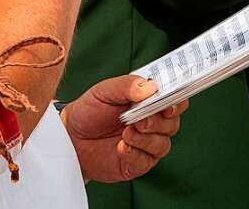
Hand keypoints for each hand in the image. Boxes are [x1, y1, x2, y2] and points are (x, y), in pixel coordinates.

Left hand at [61, 75, 187, 182]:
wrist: (71, 137)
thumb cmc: (90, 110)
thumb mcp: (105, 91)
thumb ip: (127, 86)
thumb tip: (150, 88)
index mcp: (149, 102)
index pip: (174, 100)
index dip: (176, 102)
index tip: (167, 104)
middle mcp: (152, 123)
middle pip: (172, 124)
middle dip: (158, 122)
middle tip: (140, 120)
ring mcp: (146, 144)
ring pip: (162, 144)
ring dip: (146, 139)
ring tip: (125, 133)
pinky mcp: (137, 163)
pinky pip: (147, 161)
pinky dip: (135, 154)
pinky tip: (121, 147)